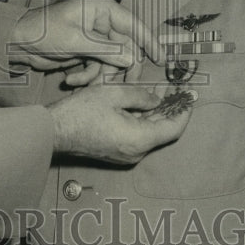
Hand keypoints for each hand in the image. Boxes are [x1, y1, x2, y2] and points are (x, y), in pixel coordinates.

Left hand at [9, 0, 160, 71]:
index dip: (149, 42)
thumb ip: (107, 51)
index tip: (162, 60)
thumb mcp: (76, 41)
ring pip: (112, 61)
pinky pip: (98, 66)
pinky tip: (72, 80)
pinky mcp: (85, 50)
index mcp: (101, 8)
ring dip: (99, 75)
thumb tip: (131, 59)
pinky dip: (88, 76)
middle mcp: (101, 20)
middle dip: (118, 68)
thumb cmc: (43, 32)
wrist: (17, 43)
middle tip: (117, 85)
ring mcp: (93, 37)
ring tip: (82, 82)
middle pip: (125, 47)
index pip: (134, 25)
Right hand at [47, 79, 194, 164]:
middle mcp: (136, 152)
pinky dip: (143, 119)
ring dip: (156, 113)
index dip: (184, 111)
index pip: (174, 128)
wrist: (54, 132)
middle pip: (163, 131)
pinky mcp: (117, 152)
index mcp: (139, 139)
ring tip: (161, 91)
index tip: (190, 96)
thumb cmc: (80, 112)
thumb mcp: (112, 94)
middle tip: (177, 90)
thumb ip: (140, 96)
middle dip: (171, 109)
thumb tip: (157, 100)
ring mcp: (126, 154)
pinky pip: (137, 135)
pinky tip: (142, 103)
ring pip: (150, 132)